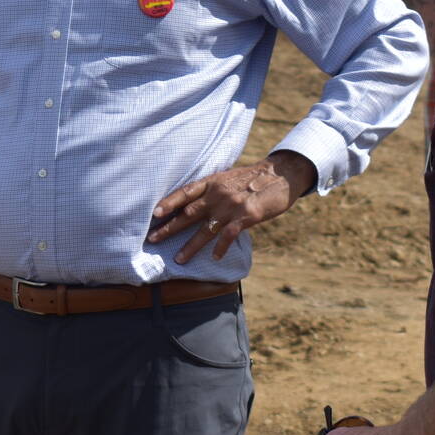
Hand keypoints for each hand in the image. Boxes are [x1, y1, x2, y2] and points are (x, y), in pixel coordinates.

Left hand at [148, 151, 313, 263]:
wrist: (281, 175)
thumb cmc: (253, 179)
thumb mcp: (228, 178)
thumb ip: (212, 190)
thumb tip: (193, 204)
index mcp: (212, 182)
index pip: (186, 192)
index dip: (169, 201)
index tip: (155, 213)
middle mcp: (218, 193)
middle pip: (189, 212)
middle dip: (170, 227)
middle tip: (153, 239)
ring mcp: (232, 205)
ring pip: (206, 229)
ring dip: (191, 245)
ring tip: (179, 259)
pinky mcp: (247, 215)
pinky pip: (229, 235)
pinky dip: (221, 248)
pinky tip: (214, 258)